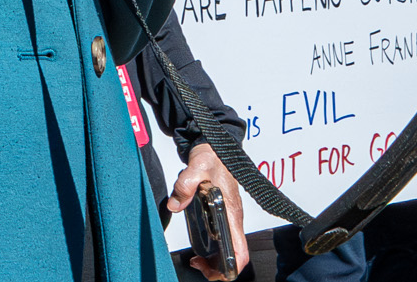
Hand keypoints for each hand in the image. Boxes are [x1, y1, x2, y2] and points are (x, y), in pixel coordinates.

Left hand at [168, 144, 247, 279]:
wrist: (214, 147)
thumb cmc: (213, 156)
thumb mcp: (197, 166)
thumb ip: (186, 185)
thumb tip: (176, 204)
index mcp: (232, 212)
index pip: (240, 251)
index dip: (229, 267)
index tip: (210, 268)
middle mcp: (233, 219)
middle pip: (234, 256)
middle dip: (217, 268)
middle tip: (197, 262)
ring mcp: (228, 219)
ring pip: (228, 251)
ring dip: (214, 261)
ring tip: (196, 258)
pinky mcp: (222, 216)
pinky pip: (221, 241)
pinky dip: (211, 250)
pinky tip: (197, 245)